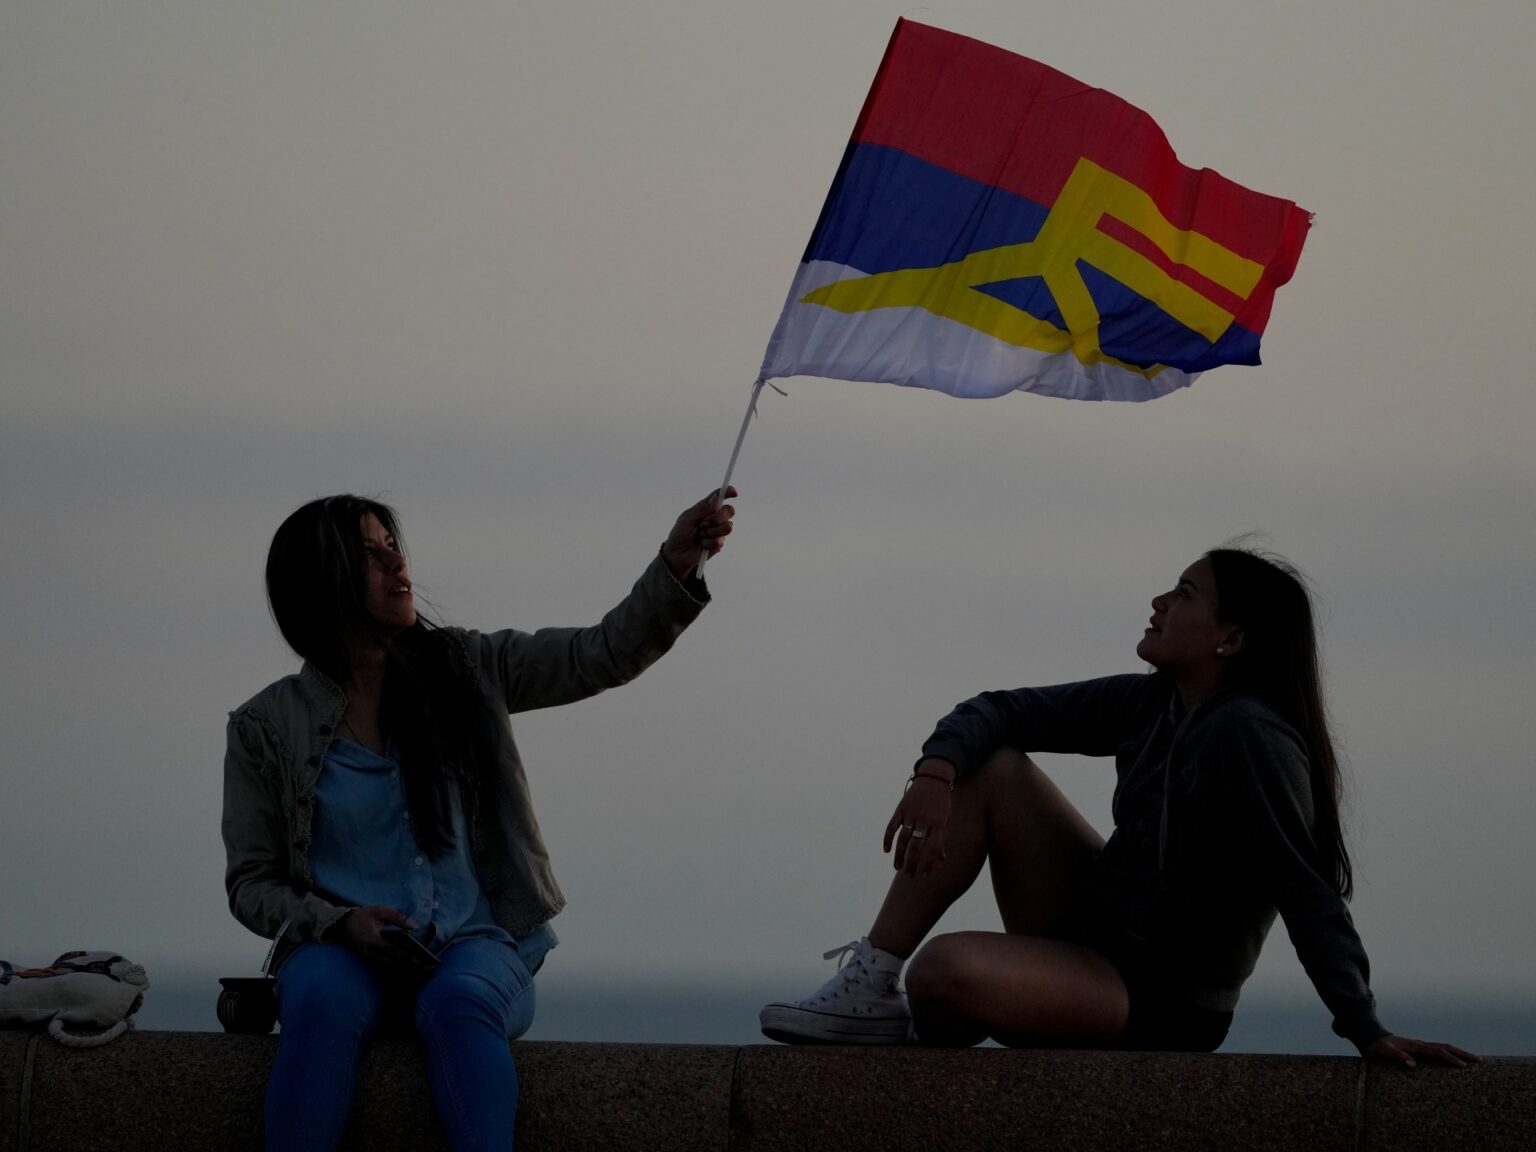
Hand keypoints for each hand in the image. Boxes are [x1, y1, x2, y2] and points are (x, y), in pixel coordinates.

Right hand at [335, 905, 415, 962]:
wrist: (341, 924)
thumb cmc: (362, 916)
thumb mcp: (380, 911)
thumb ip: (398, 918)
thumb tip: (414, 926)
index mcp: (372, 940)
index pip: (392, 950)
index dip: (405, 955)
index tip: (418, 959)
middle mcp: (368, 952)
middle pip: (390, 962)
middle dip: (404, 965)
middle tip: (420, 967)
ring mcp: (366, 957)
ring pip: (385, 966)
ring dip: (399, 967)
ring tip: (414, 969)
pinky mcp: (365, 958)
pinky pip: (380, 965)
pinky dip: (391, 965)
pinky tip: (402, 967)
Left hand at [662, 487, 737, 577]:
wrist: (678, 554)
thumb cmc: (680, 534)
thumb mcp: (687, 518)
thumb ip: (702, 509)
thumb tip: (716, 498)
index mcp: (706, 508)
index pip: (720, 496)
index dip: (728, 492)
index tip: (733, 493)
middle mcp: (715, 517)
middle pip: (729, 510)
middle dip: (717, 518)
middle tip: (702, 524)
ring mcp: (718, 531)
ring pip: (728, 527)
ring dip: (711, 532)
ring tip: (700, 536)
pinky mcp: (719, 543)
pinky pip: (720, 541)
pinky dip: (708, 543)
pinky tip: (702, 545)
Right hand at [883, 759, 954, 875]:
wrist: (933, 779)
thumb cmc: (941, 802)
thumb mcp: (945, 820)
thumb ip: (941, 839)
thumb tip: (942, 858)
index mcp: (937, 824)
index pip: (932, 849)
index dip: (928, 864)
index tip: (924, 876)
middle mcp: (924, 820)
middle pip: (916, 847)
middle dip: (912, 863)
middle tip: (909, 876)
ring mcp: (911, 814)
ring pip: (903, 839)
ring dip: (899, 855)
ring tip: (897, 868)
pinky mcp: (901, 809)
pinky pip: (892, 826)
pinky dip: (888, 839)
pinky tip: (886, 851)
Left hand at [1365, 1034, 1480, 1068]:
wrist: (1370, 1037)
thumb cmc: (1377, 1047)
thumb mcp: (1384, 1052)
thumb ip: (1396, 1056)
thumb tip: (1412, 1064)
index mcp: (1415, 1046)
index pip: (1437, 1052)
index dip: (1450, 1059)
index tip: (1463, 1066)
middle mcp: (1420, 1045)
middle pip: (1446, 1047)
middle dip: (1463, 1054)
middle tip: (1479, 1061)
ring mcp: (1420, 1046)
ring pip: (1443, 1047)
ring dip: (1458, 1053)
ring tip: (1473, 1060)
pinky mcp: (1419, 1049)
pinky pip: (1438, 1051)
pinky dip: (1450, 1054)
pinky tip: (1455, 1060)